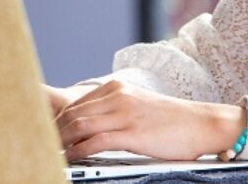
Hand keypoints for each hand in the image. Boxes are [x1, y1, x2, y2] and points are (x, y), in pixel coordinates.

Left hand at [53, 79, 244, 161]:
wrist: (203, 124)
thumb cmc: (173, 120)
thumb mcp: (138, 106)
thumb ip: (114, 110)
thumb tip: (89, 126)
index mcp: (117, 88)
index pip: (76, 103)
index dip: (58, 120)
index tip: (48, 133)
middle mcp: (118, 96)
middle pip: (73, 113)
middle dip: (55, 131)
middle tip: (44, 145)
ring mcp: (125, 113)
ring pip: (80, 125)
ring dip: (62, 141)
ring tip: (53, 153)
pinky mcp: (132, 132)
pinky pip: (95, 141)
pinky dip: (78, 151)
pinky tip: (72, 158)